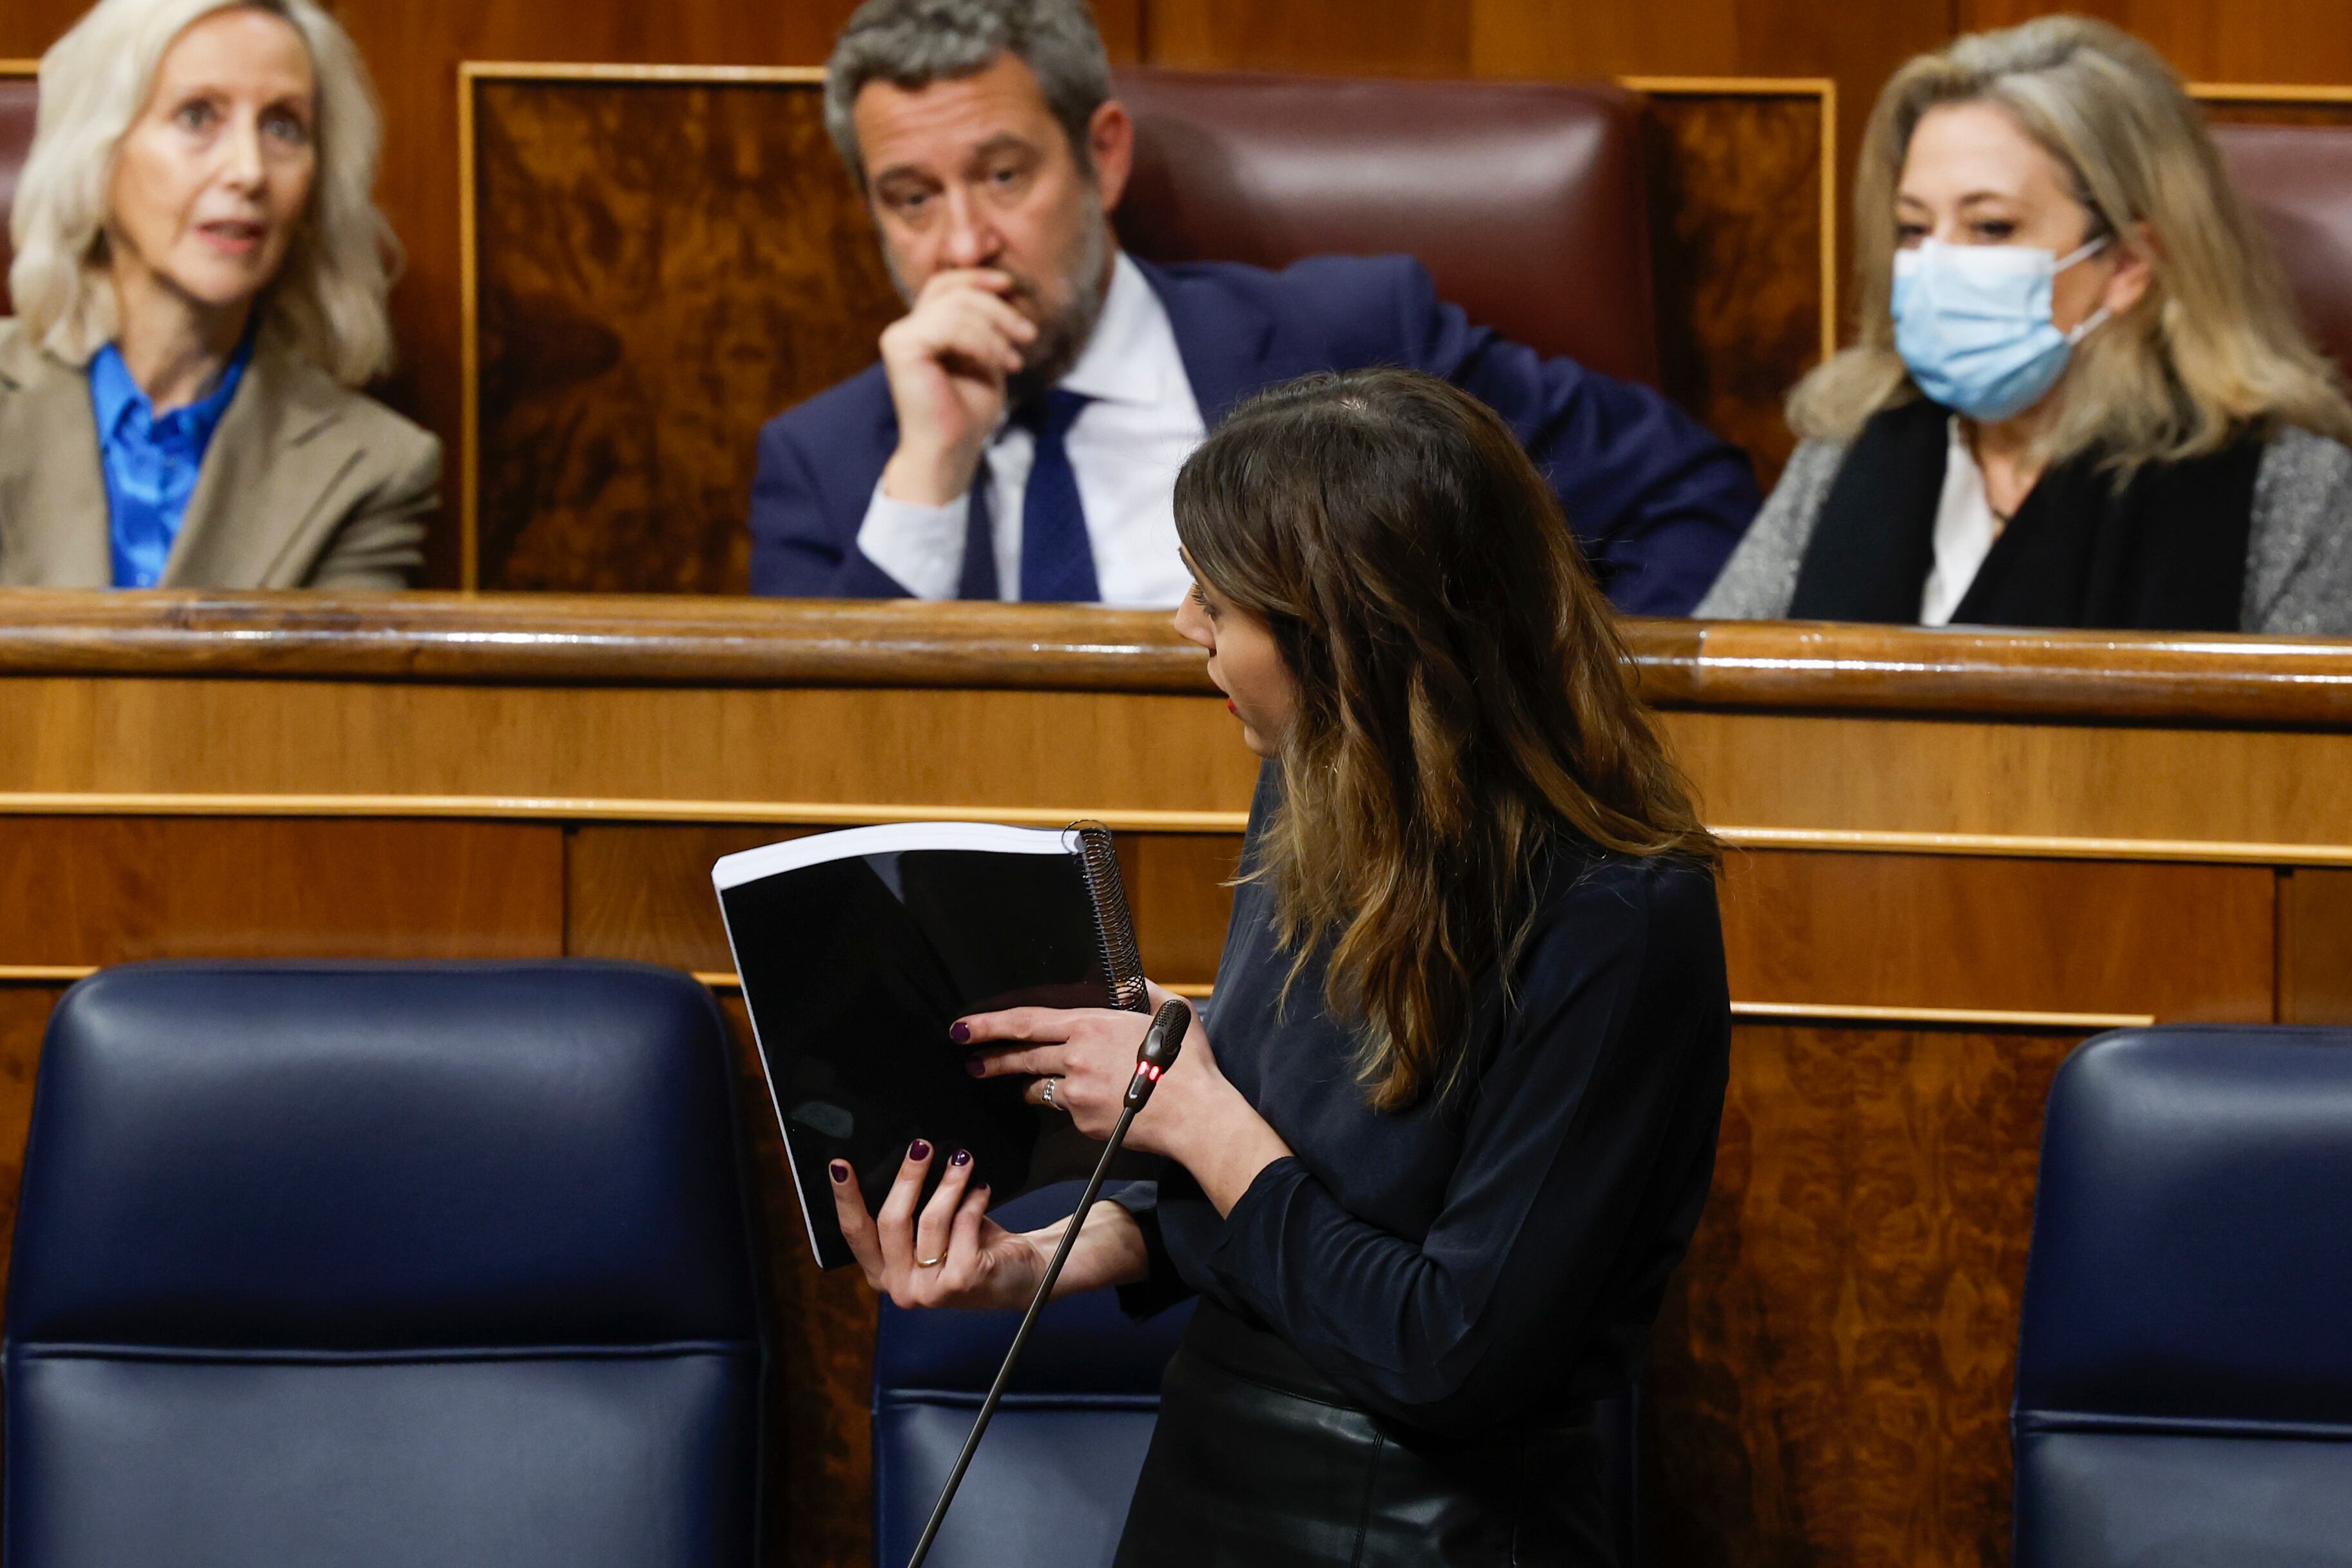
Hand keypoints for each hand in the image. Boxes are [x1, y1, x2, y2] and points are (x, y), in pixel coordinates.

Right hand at [827, 1138, 1046, 1309]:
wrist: (1019, 1274)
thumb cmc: (970, 1245)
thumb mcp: (930, 1231)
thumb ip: (909, 1210)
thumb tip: (903, 1159)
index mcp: (883, 1275)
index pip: (855, 1233)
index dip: (845, 1198)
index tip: (839, 1165)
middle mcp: (900, 1289)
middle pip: (891, 1221)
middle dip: (907, 1177)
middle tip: (921, 1146)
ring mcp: (929, 1290)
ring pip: (930, 1220)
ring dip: (948, 1182)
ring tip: (962, 1160)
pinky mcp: (961, 1281)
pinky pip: (962, 1225)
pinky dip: (973, 1200)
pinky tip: (982, 1188)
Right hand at [878, 269, 1038, 505]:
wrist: (952, 450)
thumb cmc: (969, 411)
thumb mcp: (985, 356)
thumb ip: (985, 323)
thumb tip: (1003, 285)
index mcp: (921, 329)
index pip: (946, 284)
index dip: (977, 277)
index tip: (1011, 286)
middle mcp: (904, 329)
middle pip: (956, 292)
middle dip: (999, 310)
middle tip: (1029, 335)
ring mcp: (898, 336)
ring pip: (957, 307)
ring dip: (995, 332)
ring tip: (1013, 361)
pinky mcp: (901, 347)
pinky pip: (950, 326)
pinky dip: (981, 343)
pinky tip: (995, 365)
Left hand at [960, 983, 1297, 1213]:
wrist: (1195, 1113)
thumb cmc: (1187, 1062)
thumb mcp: (1170, 1011)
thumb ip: (1145, 991)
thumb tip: (1134, 978)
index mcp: (1090, 1025)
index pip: (1025, 1022)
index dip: (988, 1025)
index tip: (962, 1028)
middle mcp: (1075, 1057)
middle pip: (1022, 1059)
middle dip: (992, 1060)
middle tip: (974, 1062)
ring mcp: (1076, 1093)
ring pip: (1038, 1088)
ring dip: (1029, 1086)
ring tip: (1023, 1086)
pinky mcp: (1083, 1122)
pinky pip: (1067, 1111)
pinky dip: (1072, 1106)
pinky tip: (1093, 1105)